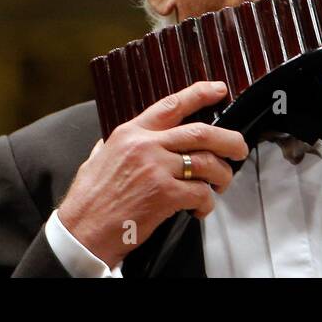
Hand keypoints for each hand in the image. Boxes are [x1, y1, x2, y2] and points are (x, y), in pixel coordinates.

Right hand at [56, 81, 247, 267]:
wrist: (82, 232)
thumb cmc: (89, 201)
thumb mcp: (96, 159)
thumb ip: (112, 146)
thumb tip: (116, 142)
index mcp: (130, 133)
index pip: (171, 105)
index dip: (200, 94)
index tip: (219, 89)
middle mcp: (145, 146)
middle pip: (201, 132)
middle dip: (228, 139)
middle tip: (239, 148)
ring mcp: (156, 169)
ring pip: (207, 162)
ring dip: (223, 174)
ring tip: (222, 184)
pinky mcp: (164, 194)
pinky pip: (200, 193)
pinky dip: (207, 202)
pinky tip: (201, 209)